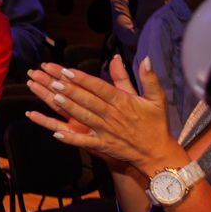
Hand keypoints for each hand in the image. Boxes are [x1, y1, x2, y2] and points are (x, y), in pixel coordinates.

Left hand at [24, 56, 182, 174]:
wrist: (157, 152)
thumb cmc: (155, 123)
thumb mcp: (157, 98)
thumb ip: (148, 78)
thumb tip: (146, 59)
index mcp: (124, 102)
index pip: (100, 87)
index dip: (83, 79)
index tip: (68, 70)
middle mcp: (113, 115)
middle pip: (88, 100)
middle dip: (70, 89)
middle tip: (53, 79)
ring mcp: (106, 131)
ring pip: (84, 117)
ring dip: (68, 107)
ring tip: (53, 96)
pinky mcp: (103, 146)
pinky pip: (85, 142)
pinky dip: (71, 139)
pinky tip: (56, 134)